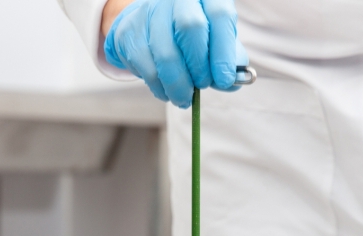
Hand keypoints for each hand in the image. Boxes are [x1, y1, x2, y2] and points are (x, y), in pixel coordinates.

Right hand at [102, 0, 245, 107]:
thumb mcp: (215, 42)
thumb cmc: (190, 38)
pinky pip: (147, 67)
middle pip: (190, 27)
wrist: (149, 27)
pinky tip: (167, 92)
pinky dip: (160, 88)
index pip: (219, 14)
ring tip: (185, 98)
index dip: (224, 51)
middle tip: (203, 85)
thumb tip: (232, 82)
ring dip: (179, 84)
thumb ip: (228, 60)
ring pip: (166, 53)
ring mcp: (150, 11)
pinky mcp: (130, 32)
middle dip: (199, 66)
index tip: (224, 79)